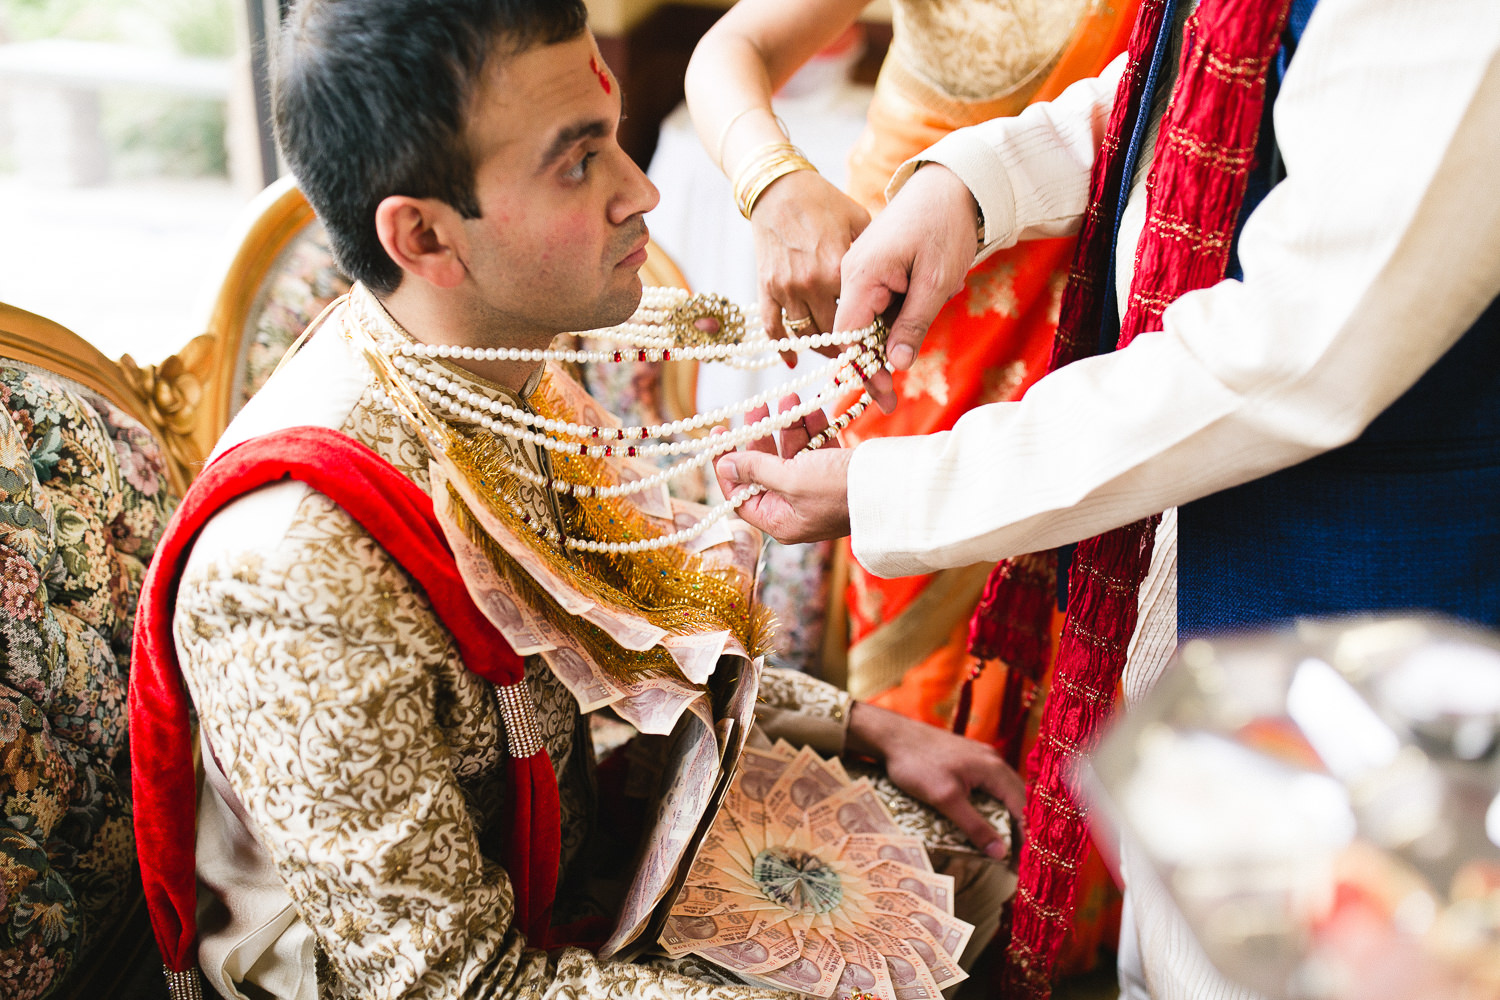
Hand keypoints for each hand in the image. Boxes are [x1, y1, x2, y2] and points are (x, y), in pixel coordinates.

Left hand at [716, 394, 852, 543]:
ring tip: (787, 399)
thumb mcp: (791, 478)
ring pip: (791, 455)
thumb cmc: (840, 490)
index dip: (728, 465)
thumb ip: (756, 469)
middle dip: (760, 437)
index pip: (740, 495)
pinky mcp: (835, 474)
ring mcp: (816, 491)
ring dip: (788, 426)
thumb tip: (724, 465)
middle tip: (755, 408)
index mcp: (779, 521)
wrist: (893, 486)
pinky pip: (815, 449)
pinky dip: (811, 430)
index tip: (720, 435)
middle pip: (765, 470)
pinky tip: (810, 410)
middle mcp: (795, 509)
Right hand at [751, 171, 870, 352]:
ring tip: (840, 358)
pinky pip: (773, 328)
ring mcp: (786, 288)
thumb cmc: (825, 202)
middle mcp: (810, 285)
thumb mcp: (861, 222)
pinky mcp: (767, 287)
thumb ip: (879, 261)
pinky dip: (784, 347)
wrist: (780, 187)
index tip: (882, 364)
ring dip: (823, 351)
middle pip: (832, 337)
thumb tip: (904, 295)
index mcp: (838, 270)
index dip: (869, 349)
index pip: (856, 325)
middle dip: (850, 356)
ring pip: (805, 337)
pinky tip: (795, 360)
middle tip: (865, 367)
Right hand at [833, 164, 980, 410]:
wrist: (950, 183)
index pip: (849, 336)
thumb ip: (913, 323)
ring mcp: (856, 269)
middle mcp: (848, 272)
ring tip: (910, 350)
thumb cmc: (945, 226)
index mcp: (861, 274)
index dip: (864, 370)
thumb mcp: (935, 281)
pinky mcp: (868, 267)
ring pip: (860, 322)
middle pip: (850, 333)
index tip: (884, 398)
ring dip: (882, 342)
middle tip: (891, 402)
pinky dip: (885, 321)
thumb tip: (896, 364)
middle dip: (871, 366)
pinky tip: (908, 319)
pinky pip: (869, 305)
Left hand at [847, 701, 1024, 859]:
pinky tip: (990, 821)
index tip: (1026, 863)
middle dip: (1020, 831)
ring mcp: (982, 759)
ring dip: (1008, 819)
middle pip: (1018, 801)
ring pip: (1005, 794)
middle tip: (1017, 861)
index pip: (1023, 808)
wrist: (893, 736)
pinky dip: (995, 807)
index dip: (1026, 836)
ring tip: (1006, 847)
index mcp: (994, 769)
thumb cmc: (916, 764)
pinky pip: (992, 787)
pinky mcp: (970, 761)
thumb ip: (973, 826)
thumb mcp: (945, 799)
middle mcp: (994, 761)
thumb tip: (1000, 853)